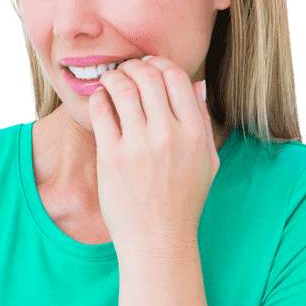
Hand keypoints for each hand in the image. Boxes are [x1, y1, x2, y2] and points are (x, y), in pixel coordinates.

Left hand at [88, 56, 218, 255]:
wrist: (157, 240)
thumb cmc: (182, 202)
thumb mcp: (206, 162)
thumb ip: (203, 121)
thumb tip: (198, 85)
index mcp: (194, 133)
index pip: (177, 76)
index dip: (160, 65)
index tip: (148, 68)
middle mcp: (167, 135)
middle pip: (148, 76)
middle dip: (134, 66)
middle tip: (125, 71)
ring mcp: (138, 146)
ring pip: (122, 88)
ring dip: (113, 77)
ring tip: (110, 81)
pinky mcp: (112, 157)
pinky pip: (102, 112)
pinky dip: (99, 98)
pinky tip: (100, 101)